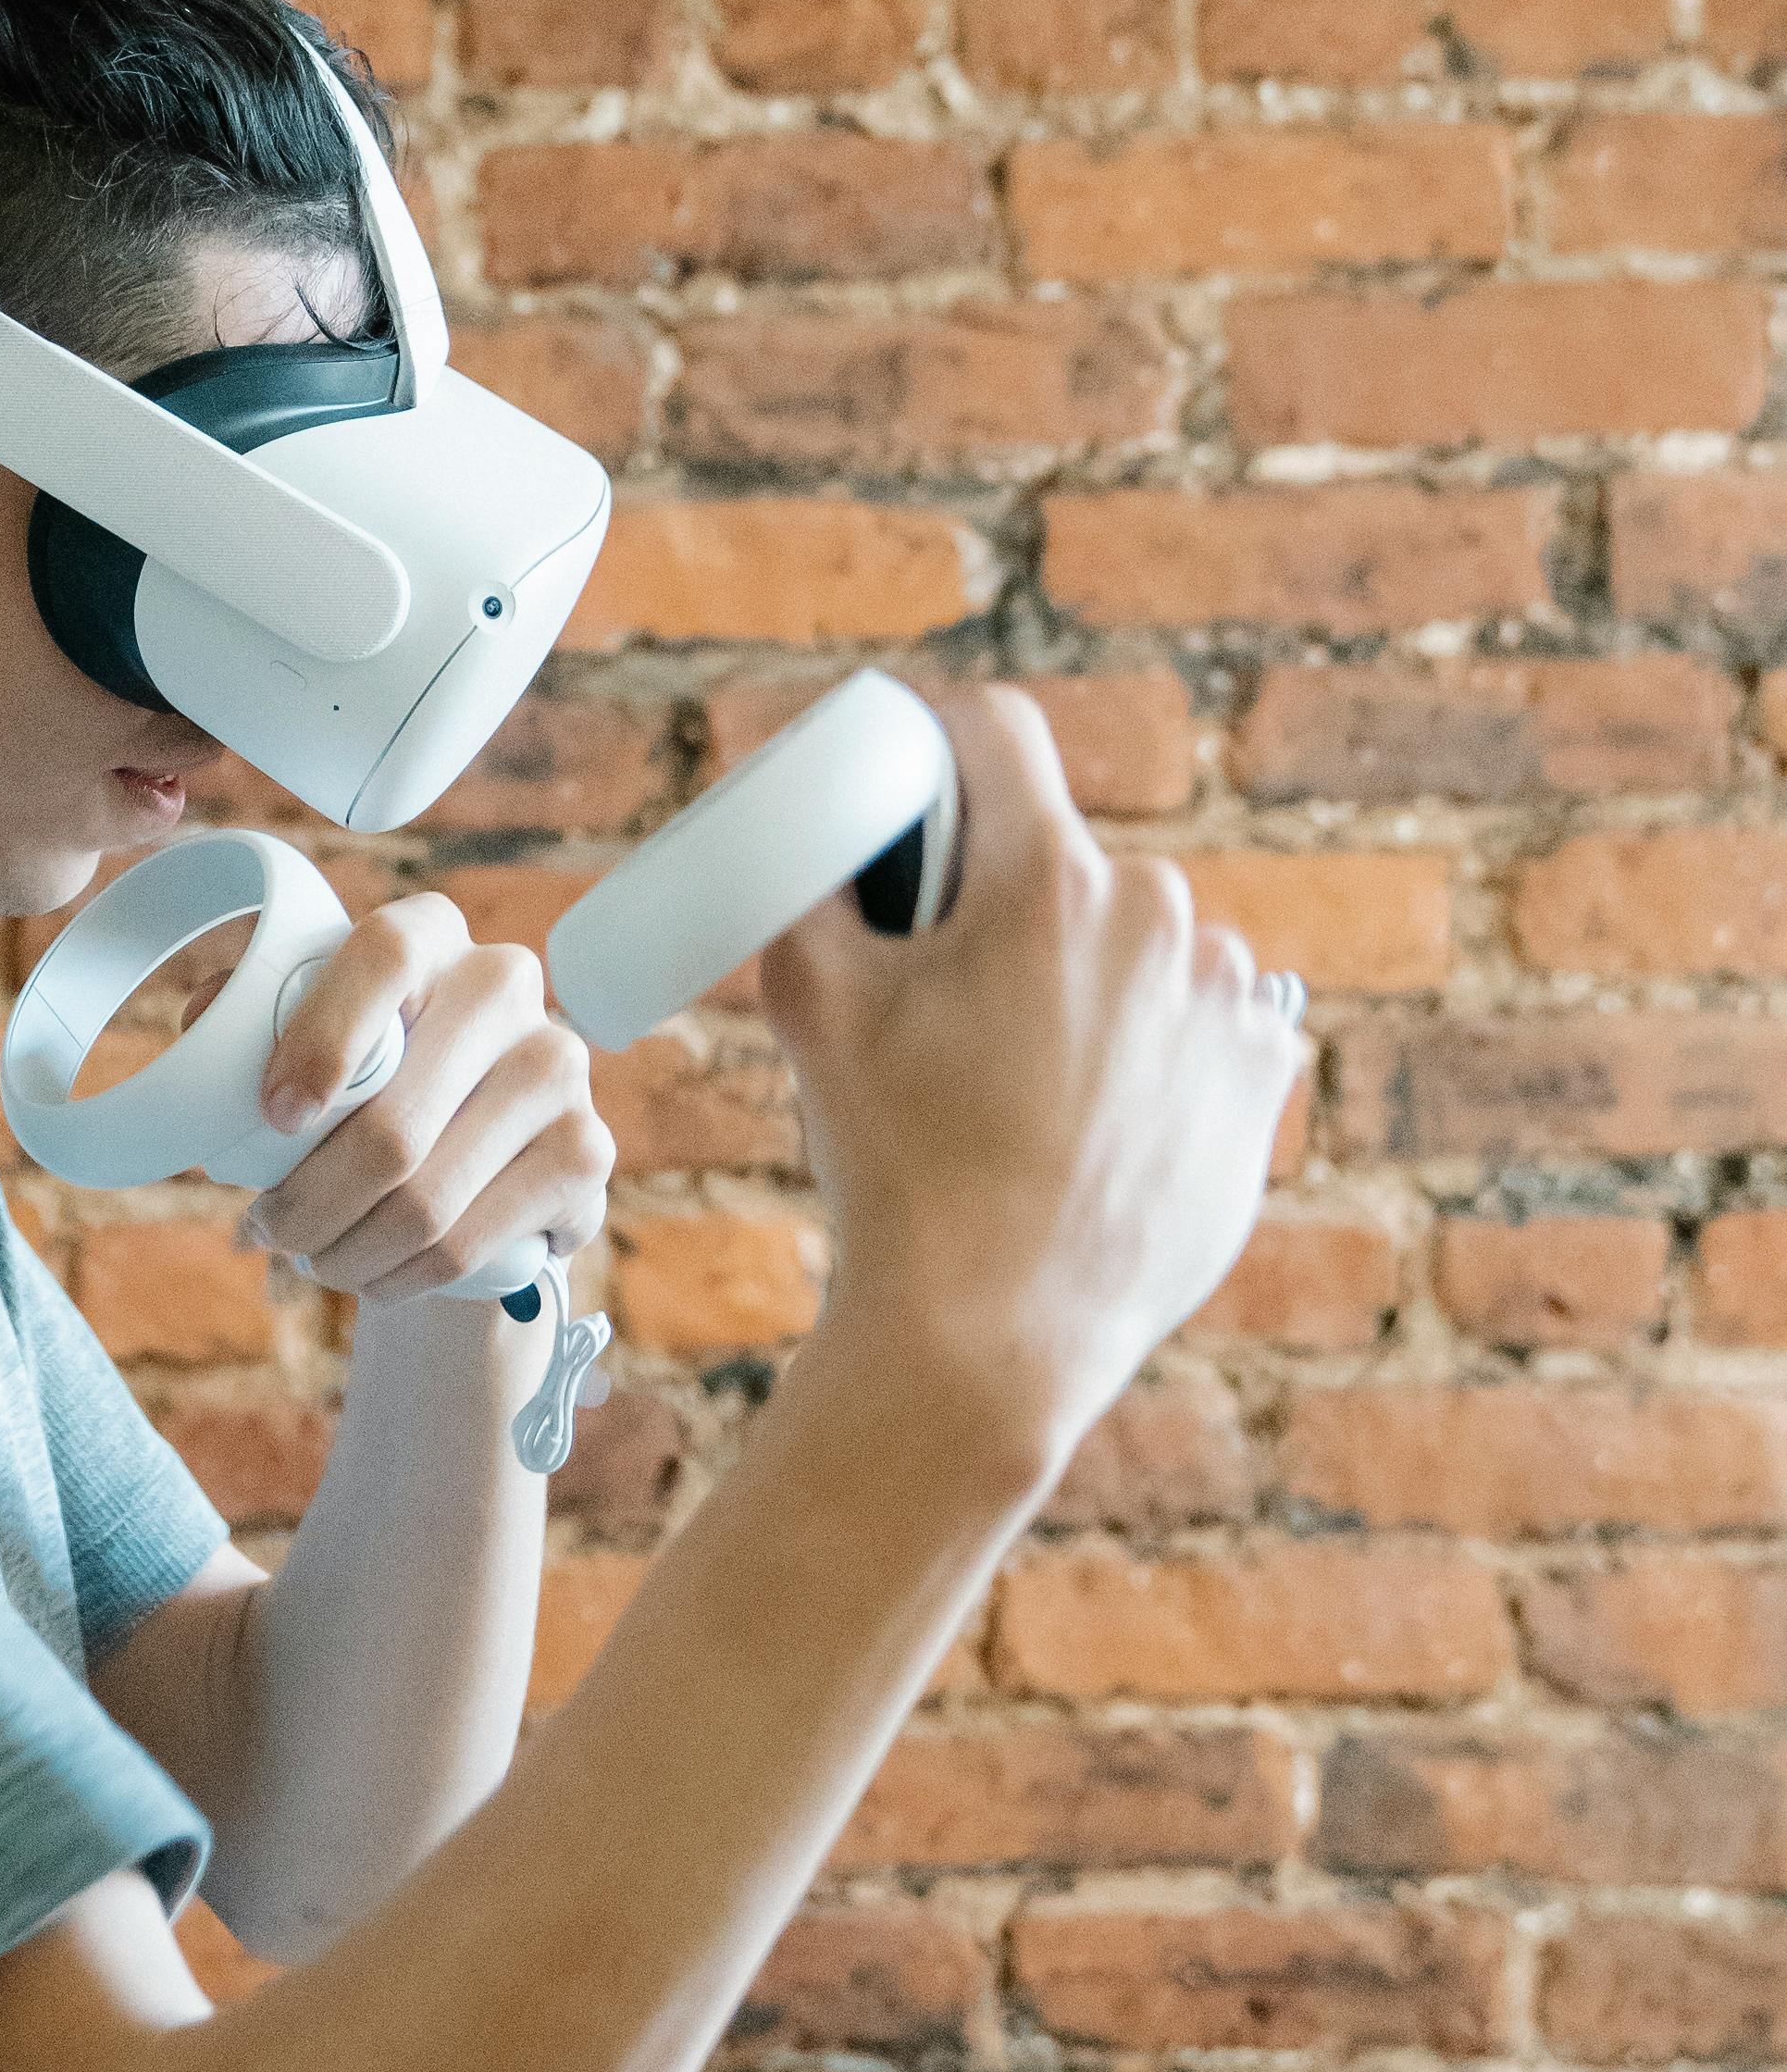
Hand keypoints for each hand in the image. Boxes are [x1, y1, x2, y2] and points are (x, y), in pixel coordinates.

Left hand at [191, 891, 615, 1317]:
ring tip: (310, 1258)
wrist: (478, 1144)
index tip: (275, 1117)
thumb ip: (249, 1015)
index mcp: (428, 932)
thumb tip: (201, 1029)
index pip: (382, 959)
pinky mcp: (588, 1152)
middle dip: (308, 1202)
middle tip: (265, 1230)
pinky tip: (374, 1277)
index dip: (321, 1041)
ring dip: (345, 1252)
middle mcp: (505, 982)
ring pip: (425, 1201)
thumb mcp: (307, 1029)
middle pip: (394, 1124)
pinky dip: (400, 1278)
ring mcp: (558, 1066)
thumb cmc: (367, 1074)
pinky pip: (468, 1245)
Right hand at [757, 678, 1304, 1494]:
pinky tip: (1093, 1121)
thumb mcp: (807, 1002)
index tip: (913, 792)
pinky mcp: (1263, 1084)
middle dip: (1007, 902)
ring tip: (1023, 1084)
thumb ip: (808, 878)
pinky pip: (1202, 1024)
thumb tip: (810, 818)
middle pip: (1068, 857)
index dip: (939, 742)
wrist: (993, 1341)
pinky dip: (1152, 1049)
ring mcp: (1228, 1006)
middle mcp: (1163, 922)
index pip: (998, 730)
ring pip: (1141, 944)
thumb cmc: (895, 1168)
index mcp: (1049, 882)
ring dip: (1091, 978)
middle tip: (950, 997)